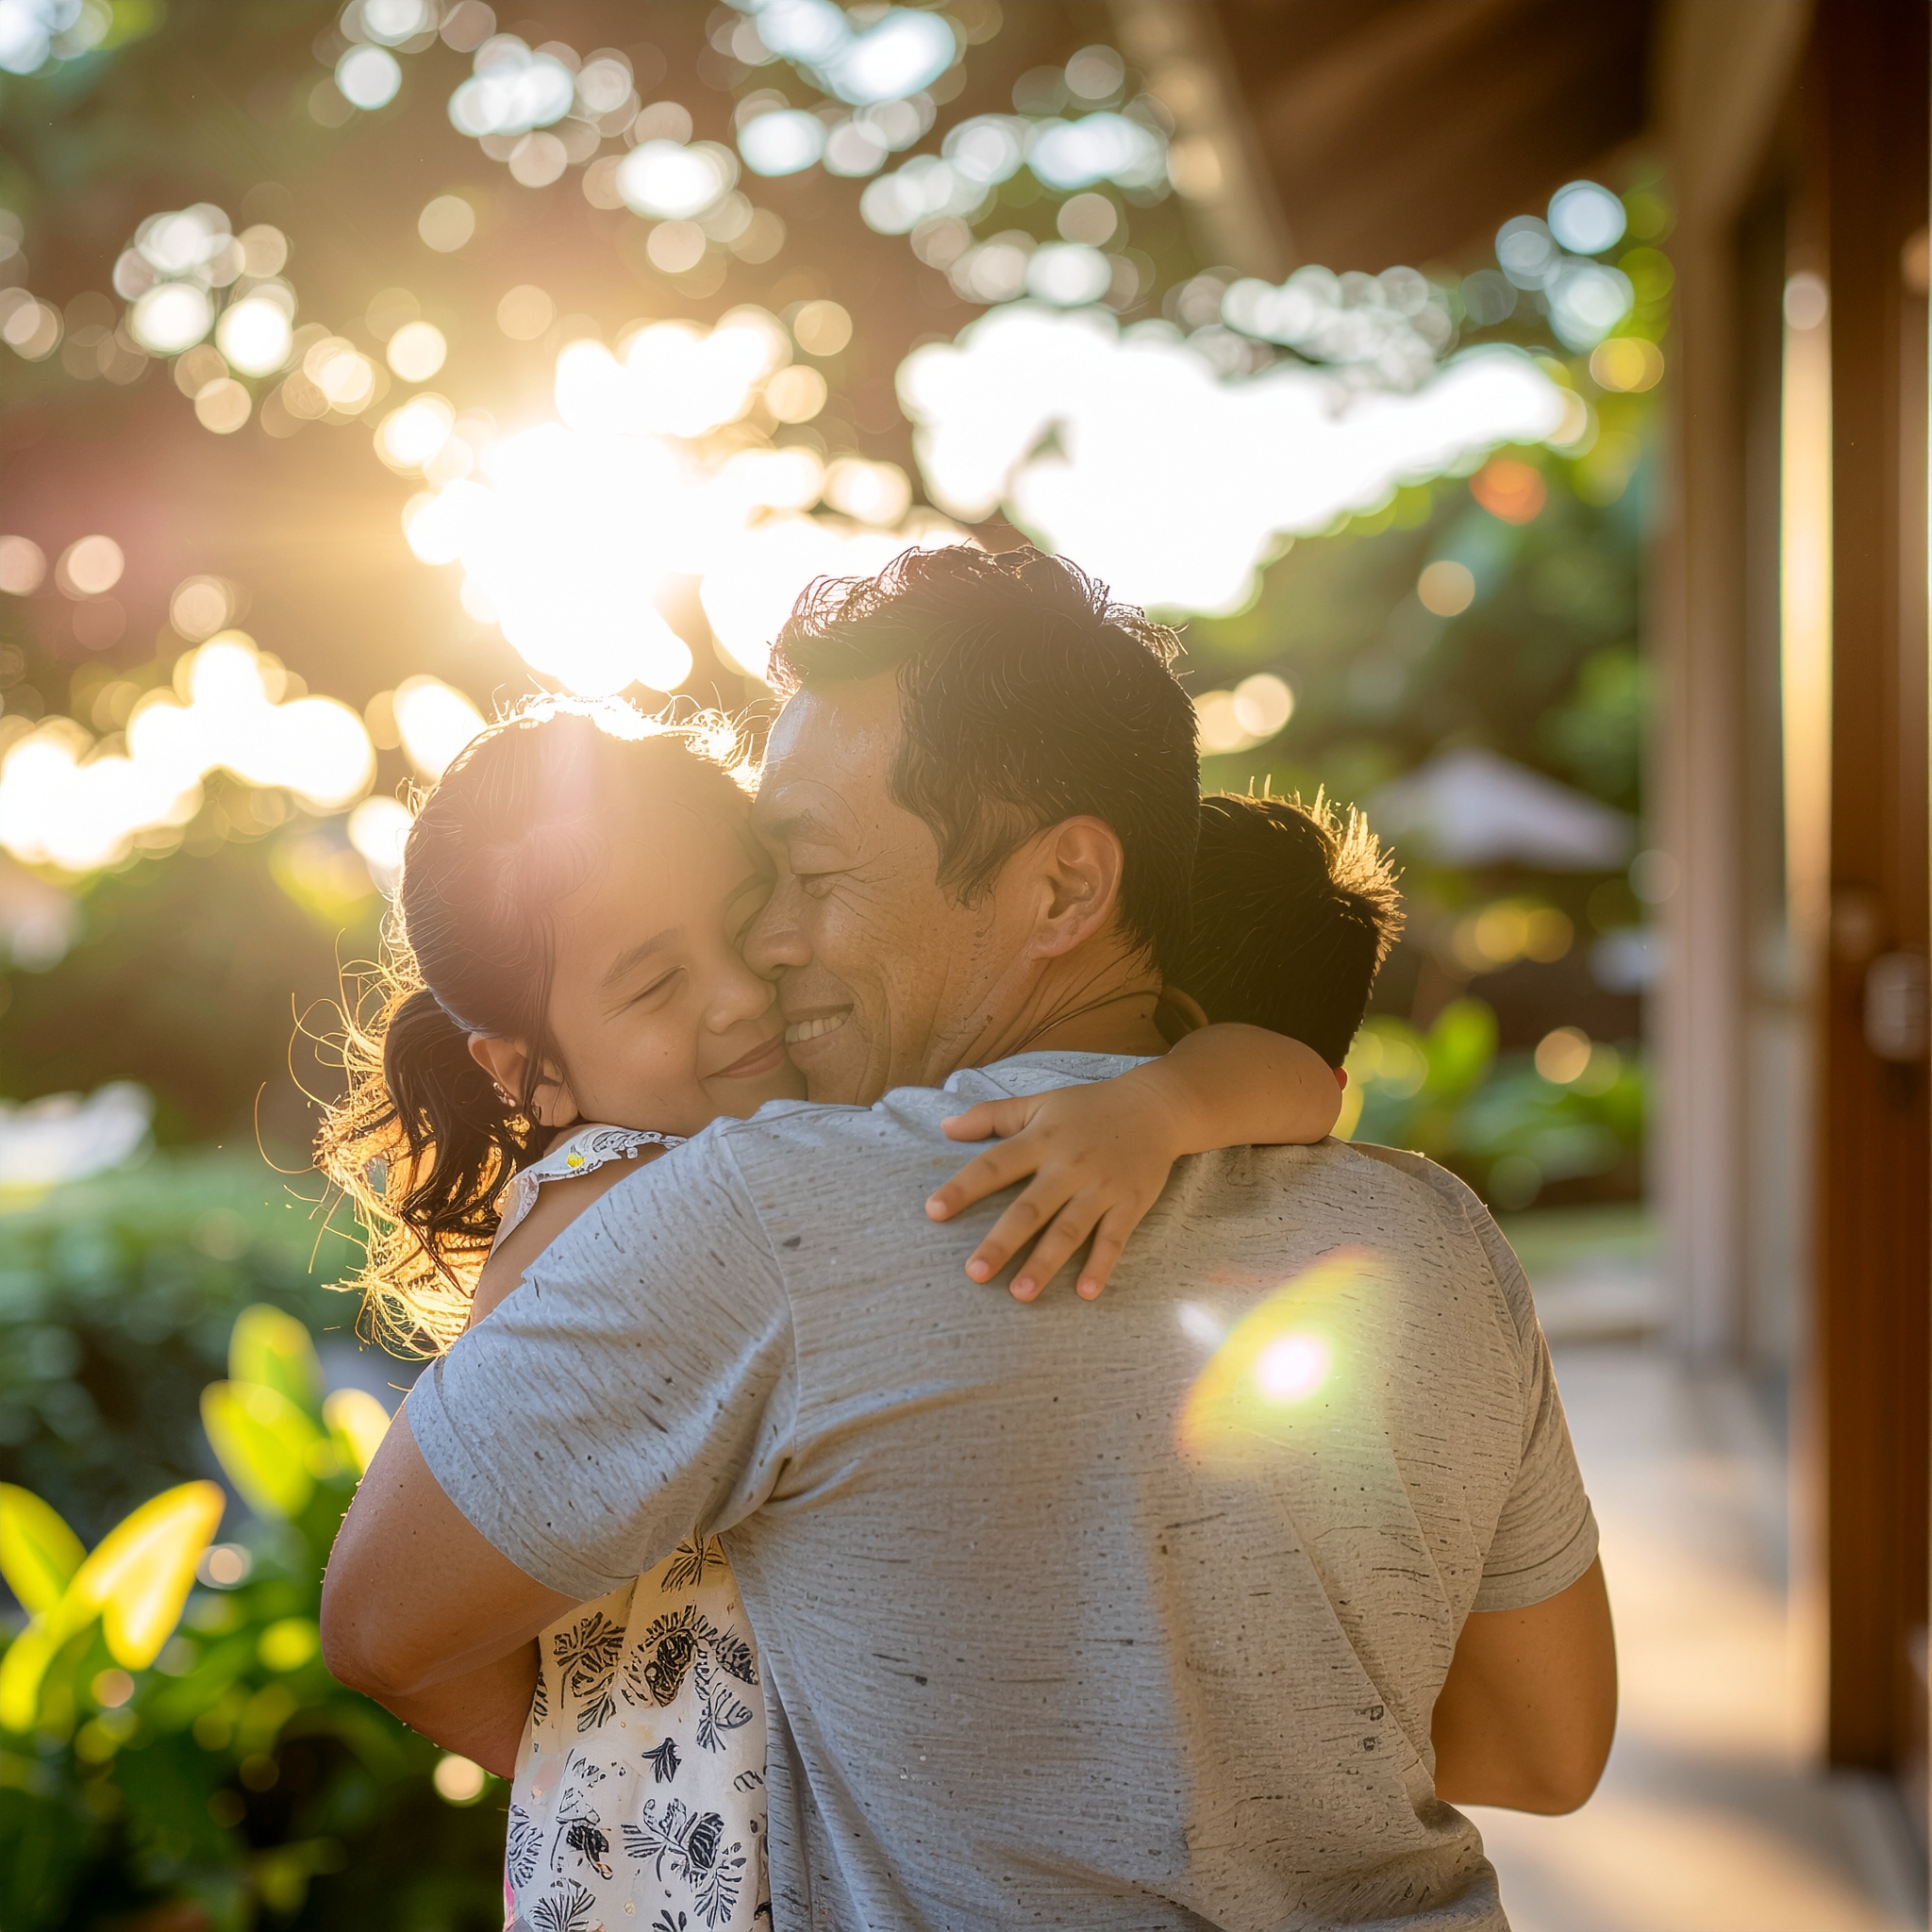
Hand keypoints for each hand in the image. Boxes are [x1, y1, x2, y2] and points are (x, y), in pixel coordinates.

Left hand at [924, 1080, 1181, 1301]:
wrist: (1155, 1107)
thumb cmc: (1088, 1108)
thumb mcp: (1039, 1102)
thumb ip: (991, 1115)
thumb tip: (944, 1128)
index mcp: (1041, 1139)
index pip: (994, 1165)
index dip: (963, 1187)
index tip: (933, 1211)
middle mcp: (1069, 1166)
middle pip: (1030, 1208)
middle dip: (1002, 1242)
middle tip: (974, 1273)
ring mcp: (1101, 1188)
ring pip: (1069, 1231)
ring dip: (1044, 1263)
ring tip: (1019, 1294)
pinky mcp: (1130, 1204)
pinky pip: (1114, 1240)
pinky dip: (1101, 1266)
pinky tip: (1086, 1293)